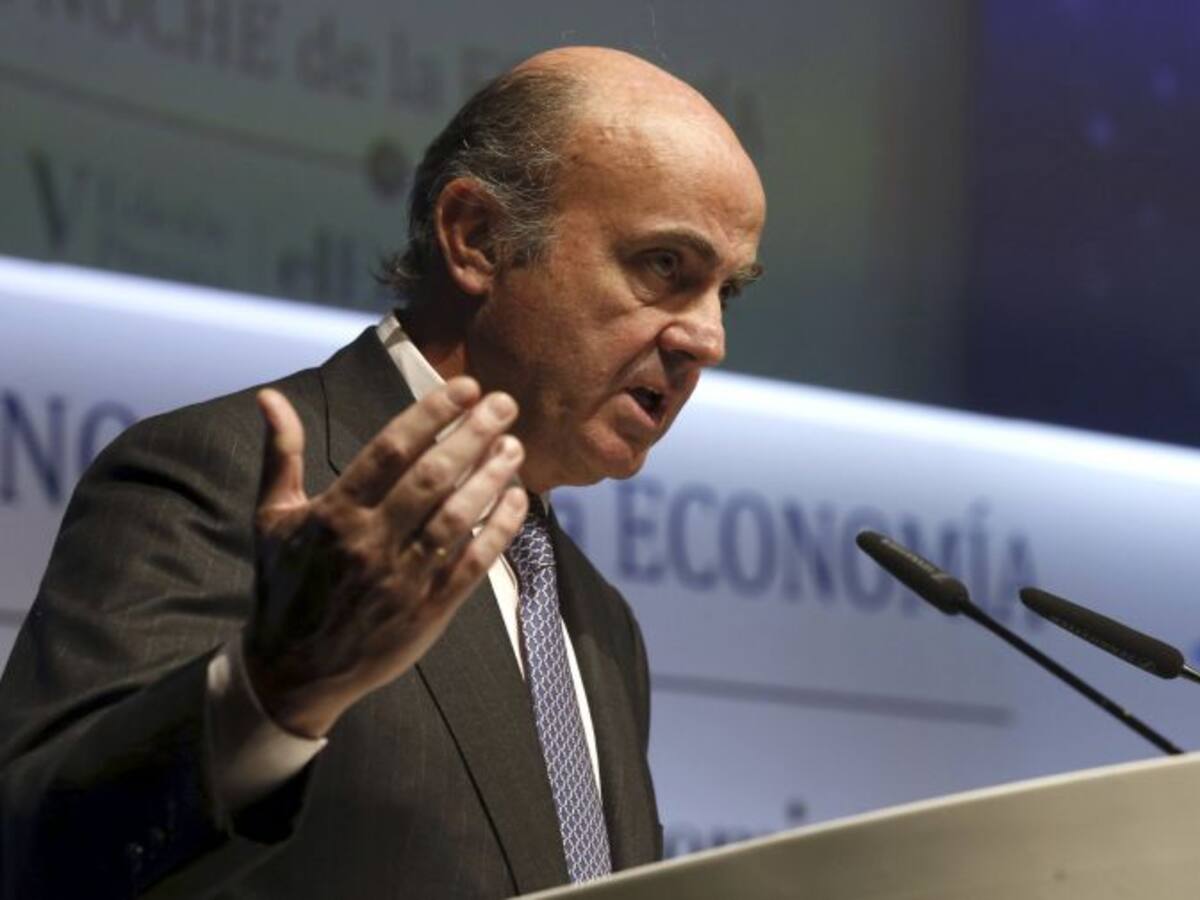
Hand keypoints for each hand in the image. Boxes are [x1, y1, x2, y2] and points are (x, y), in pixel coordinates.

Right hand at [244, 377, 528, 737]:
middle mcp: (370, 542)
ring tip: (514, 446)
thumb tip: (270, 397)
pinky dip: (499, 530)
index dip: (430, 415)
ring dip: (491, 478)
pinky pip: (472, 563)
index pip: (390, 451)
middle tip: (504, 403)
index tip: (465, 388)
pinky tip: (517, 500)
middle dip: (473, 435)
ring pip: (458, 518)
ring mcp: (403, 578)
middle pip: (431, 478)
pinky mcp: (429, 610)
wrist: (293, 672)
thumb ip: (280, 454)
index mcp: (333, 513)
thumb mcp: (271, 518)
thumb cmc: (284, 584)